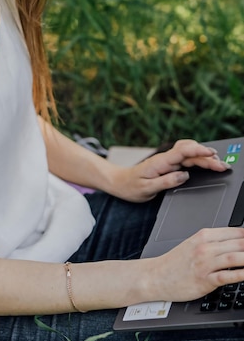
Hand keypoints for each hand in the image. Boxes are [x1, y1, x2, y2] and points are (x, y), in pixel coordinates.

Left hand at [111, 139, 229, 201]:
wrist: (119, 182)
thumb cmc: (130, 186)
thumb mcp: (146, 189)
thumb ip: (165, 182)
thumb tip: (184, 176)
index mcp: (160, 162)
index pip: (182, 152)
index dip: (198, 151)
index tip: (211, 154)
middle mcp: (165, 159)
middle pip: (189, 152)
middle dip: (207, 156)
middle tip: (222, 165)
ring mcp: (167, 161)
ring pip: (189, 155)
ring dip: (204, 157)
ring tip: (218, 162)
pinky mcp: (168, 165)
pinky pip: (185, 159)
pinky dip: (197, 159)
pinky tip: (206, 161)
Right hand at [151, 226, 243, 301]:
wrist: (157, 276)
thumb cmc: (176, 262)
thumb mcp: (194, 244)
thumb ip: (215, 242)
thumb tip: (237, 242)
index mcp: (204, 235)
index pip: (236, 232)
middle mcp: (205, 247)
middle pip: (238, 243)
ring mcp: (205, 263)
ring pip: (235, 257)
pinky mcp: (204, 279)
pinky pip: (227, 275)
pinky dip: (241, 274)